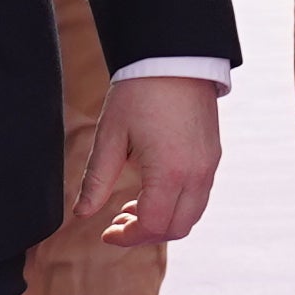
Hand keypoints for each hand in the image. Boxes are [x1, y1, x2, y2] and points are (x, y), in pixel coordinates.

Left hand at [67, 72, 223, 248]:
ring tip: (133, 208)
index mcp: (170, 172)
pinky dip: (177, 205)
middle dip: (146, 235)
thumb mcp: (110, 136)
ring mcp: (209, 166)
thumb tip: (82, 213)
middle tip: (118, 224)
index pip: (152, 226)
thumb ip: (96, 180)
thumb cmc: (140, 92)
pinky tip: (153, 191)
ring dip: (163, 221)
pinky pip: (199, 196)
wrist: (175, 57)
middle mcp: (197, 174)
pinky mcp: (213, 156)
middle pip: (177, 228)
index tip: (106, 234)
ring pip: (192, 215)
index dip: (127, 237)